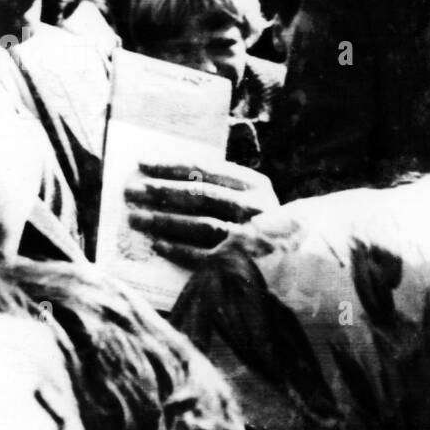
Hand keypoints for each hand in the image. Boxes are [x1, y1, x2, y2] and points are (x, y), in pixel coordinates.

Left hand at [125, 160, 278, 267]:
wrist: (298, 263)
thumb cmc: (267, 226)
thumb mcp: (254, 199)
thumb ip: (224, 187)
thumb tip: (171, 179)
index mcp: (256, 185)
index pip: (205, 169)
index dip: (170, 166)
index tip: (143, 165)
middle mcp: (253, 208)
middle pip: (198, 195)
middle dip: (160, 192)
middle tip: (131, 192)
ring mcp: (248, 236)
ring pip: (198, 224)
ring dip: (163, 220)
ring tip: (135, 218)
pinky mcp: (241, 264)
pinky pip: (203, 255)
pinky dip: (178, 249)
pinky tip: (157, 244)